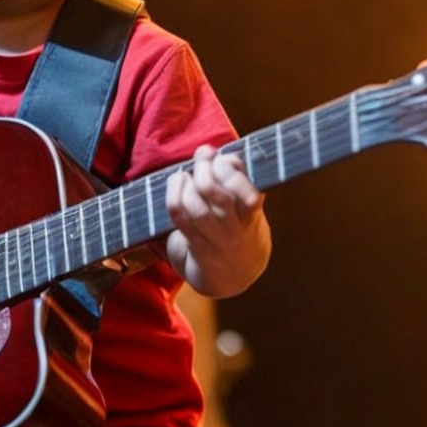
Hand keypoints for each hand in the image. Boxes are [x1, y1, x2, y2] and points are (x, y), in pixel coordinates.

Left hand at [165, 145, 270, 298]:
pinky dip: (173, 193)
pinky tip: (177, 182)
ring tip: (187, 173)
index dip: (231, 170)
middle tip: (202, 159)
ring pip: (195, 207)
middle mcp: (234, 230)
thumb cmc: (242, 226)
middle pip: (217, 197)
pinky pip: (178, 216)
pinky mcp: (193, 243)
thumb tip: (207, 150)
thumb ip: (235, 176)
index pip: (247, 195)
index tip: (223, 158)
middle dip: (205, 170)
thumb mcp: (250, 205)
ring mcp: (213, 239)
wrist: (234, 275)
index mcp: (253, 217)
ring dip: (187, 182)